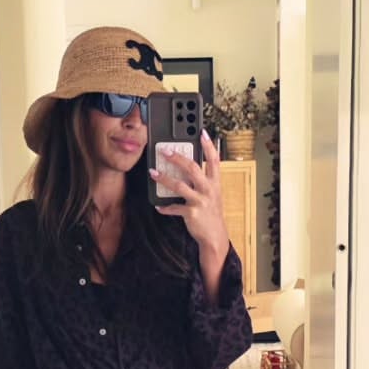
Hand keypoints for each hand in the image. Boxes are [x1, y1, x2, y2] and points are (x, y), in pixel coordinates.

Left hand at [149, 130, 229, 261]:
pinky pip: (174, 208)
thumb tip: (188, 165)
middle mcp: (208, 189)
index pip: (214, 160)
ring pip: (179, 186)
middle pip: (192, 168)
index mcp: (215, 182)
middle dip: (177, 158)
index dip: (208, 145)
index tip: (201, 132)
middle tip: (165, 151)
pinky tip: (158, 206)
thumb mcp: (212, 193)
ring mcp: (200, 201)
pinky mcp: (192, 213)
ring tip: (153, 173)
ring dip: (164, 178)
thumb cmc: (211, 212)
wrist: (215, 236)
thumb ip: (204, 180)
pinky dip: (165, 207)